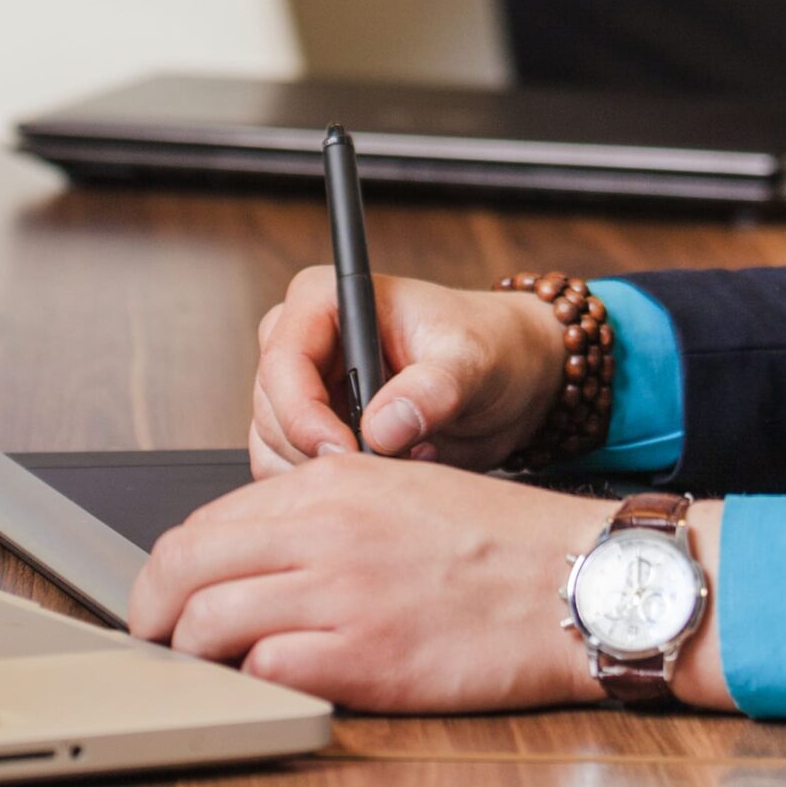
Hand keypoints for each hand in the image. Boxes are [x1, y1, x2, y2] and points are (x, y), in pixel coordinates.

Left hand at [131, 454, 642, 709]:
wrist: (568, 580)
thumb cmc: (494, 541)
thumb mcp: (398, 490)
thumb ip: (322, 510)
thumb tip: (249, 552)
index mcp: (332, 478)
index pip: (206, 518)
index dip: (168, 567)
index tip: (164, 595)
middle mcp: (325, 525)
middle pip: (185, 565)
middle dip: (151, 611)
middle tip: (153, 640)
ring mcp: (340, 591)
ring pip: (208, 622)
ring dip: (193, 654)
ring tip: (205, 671)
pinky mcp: (362, 656)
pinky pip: (265, 670)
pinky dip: (254, 680)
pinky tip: (272, 680)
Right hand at [249, 266, 564, 473]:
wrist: (513, 377)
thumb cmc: (493, 346)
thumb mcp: (474, 362)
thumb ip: (431, 390)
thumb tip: (383, 426)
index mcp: (331, 298)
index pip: (283, 360)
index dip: (303, 415)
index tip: (346, 452)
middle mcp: (307, 338)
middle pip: (272, 410)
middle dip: (324, 450)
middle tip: (390, 461)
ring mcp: (307, 387)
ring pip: (274, 447)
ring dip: (331, 474)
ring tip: (403, 458)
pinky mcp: (316, 429)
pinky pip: (293, 472)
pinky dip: (334, 489)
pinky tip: (391, 471)